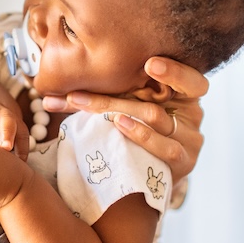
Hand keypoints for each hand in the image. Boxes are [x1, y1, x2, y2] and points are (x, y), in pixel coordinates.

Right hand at [0, 82, 29, 160]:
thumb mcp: (10, 129)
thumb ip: (14, 148)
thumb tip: (16, 174)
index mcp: (13, 120)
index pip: (22, 133)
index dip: (23, 146)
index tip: (20, 160)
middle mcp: (1, 112)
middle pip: (7, 120)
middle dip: (6, 133)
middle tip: (5, 148)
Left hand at [41, 56, 206, 183]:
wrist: (151, 178)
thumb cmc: (141, 133)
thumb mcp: (132, 107)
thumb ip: (107, 95)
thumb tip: (51, 94)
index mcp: (183, 95)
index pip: (191, 80)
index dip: (175, 72)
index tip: (149, 64)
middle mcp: (191, 115)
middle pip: (157, 99)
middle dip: (113, 95)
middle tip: (76, 95)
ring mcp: (189, 141)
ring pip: (153, 117)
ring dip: (117, 110)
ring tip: (88, 107)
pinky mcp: (183, 163)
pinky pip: (164, 148)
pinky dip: (140, 135)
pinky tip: (120, 124)